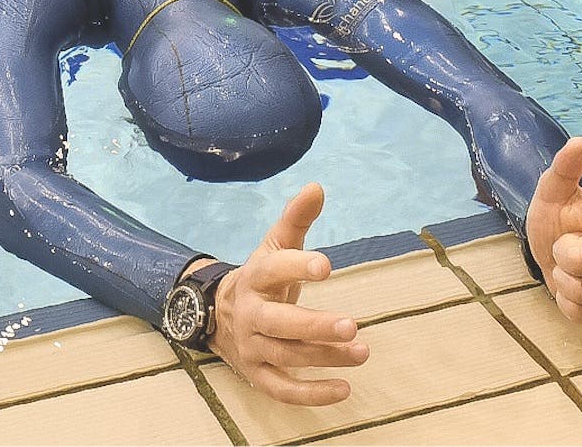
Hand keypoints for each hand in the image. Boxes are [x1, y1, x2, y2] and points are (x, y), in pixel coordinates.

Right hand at [207, 184, 367, 404]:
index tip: (326, 266)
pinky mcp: (257, 375)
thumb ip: (296, 218)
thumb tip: (318, 186)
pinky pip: (282, 390)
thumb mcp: (275, 244)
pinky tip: (344, 389)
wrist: (219, 315)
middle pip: (280, 322)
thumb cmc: (262, 277)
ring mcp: (252, 346)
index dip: (297, 267)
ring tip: (362, 351)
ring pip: (287, 356)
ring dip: (324, 357)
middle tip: (352, 325)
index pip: (274, 270)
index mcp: (255, 276)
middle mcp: (251, 313)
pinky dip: (311, 395)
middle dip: (315, 326)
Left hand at [525, 137, 581, 325]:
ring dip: (564, 280)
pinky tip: (574, 288)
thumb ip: (565, 167)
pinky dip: (568, 304)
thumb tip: (580, 141)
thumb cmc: (560, 214)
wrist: (554, 246)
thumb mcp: (552, 189)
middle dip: (563, 255)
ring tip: (568, 266)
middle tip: (564, 244)